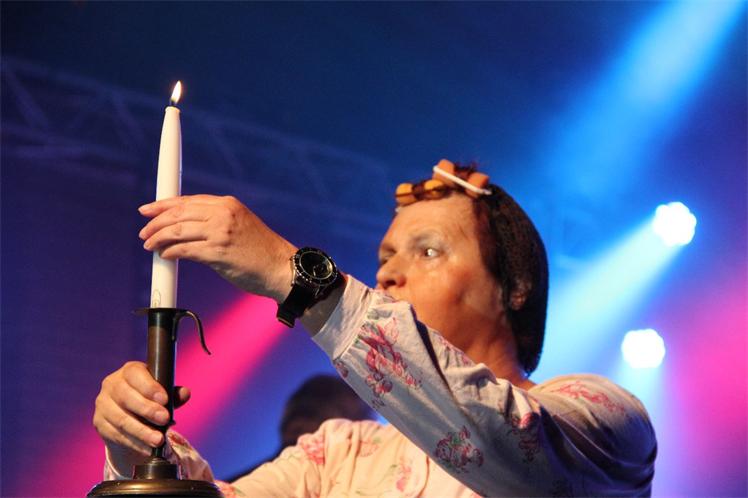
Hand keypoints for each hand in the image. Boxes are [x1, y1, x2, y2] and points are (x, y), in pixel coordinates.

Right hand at [92, 361, 190, 471]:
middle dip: (147, 410)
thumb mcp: (163, 393)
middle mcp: (111, 385)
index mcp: (128, 371)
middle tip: (165, 420)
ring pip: (121, 419)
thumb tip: (186, 393)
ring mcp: (103, 404)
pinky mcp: (100, 423)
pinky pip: (116, 435)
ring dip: (141, 431)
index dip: (149, 387)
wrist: (129, 415)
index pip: (135, 374)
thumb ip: (174, 393)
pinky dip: (134, 442)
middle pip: (126, 397)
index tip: (165, 400)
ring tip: (158, 440)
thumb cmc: (150, 398)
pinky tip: (147, 448)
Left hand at [138, 195, 295, 301]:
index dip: (163, 204)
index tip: (147, 210)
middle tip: (144, 232)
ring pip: (177, 231)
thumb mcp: (239, 224)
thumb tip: (184, 226)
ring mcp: (220, 233)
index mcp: (227, 204)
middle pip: (178, 213)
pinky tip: (165, 256)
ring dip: (158, 238)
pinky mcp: (218, 253)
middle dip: (155, 222)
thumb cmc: (260, 250)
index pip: (187, 200)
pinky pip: (185, 250)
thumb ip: (215, 220)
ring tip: (149, 246)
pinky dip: (171, 253)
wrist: (280, 267)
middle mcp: (223, 214)